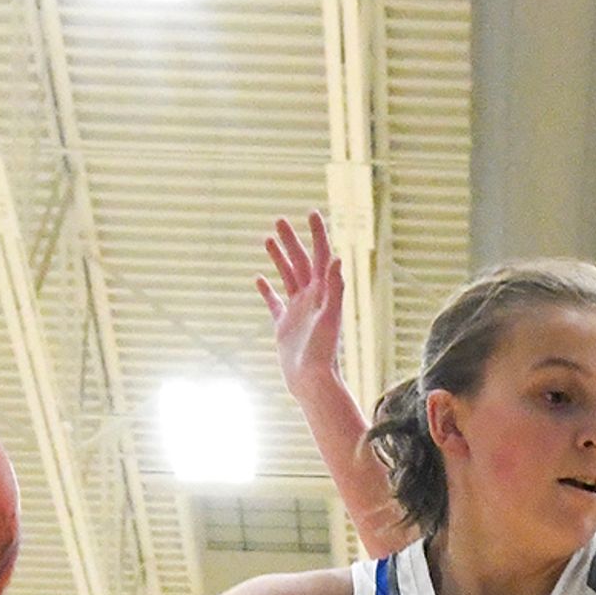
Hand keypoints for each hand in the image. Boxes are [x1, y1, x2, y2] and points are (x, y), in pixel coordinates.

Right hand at [257, 211, 354, 420]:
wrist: (312, 381)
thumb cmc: (324, 352)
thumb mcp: (330, 317)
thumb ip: (335, 288)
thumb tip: (337, 258)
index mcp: (323, 293)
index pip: (321, 256)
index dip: (318, 234)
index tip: (311, 212)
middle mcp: (312, 299)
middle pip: (301, 262)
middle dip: (292, 240)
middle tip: (278, 219)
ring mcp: (297, 311)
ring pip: (287, 277)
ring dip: (280, 258)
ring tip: (268, 238)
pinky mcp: (284, 326)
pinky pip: (274, 302)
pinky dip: (267, 289)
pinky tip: (258, 278)